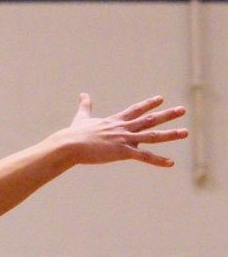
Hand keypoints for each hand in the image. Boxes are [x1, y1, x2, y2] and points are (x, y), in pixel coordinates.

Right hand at [57, 93, 186, 166]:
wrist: (70, 144)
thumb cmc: (74, 134)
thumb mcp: (81, 118)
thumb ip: (85, 106)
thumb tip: (83, 94)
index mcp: (115, 121)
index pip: (136, 110)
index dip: (148, 104)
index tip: (161, 99)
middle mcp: (123, 128)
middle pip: (150, 120)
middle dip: (167, 115)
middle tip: (182, 110)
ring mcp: (124, 139)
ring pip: (152, 136)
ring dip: (170, 134)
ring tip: (185, 132)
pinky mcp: (123, 152)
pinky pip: (144, 156)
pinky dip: (158, 160)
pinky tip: (171, 163)